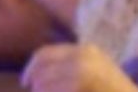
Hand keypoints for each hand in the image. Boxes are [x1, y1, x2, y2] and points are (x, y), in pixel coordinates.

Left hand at [21, 44, 137, 91]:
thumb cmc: (112, 91)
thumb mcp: (94, 70)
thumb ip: (69, 67)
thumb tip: (34, 75)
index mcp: (85, 50)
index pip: (44, 54)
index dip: (31, 68)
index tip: (25, 83)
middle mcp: (82, 58)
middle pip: (40, 71)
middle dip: (36, 87)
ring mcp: (81, 73)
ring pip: (42, 87)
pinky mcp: (78, 86)